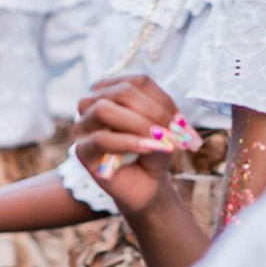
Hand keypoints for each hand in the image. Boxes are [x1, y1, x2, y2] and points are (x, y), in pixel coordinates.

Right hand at [72, 74, 195, 212]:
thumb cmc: (153, 151)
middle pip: (121, 91)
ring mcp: (83, 126)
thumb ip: (165, 119)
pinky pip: (101, 139)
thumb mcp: (165, 128)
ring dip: (139, 124)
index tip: (183, 122)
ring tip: (162, 140)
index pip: (137, 82)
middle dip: (154, 111)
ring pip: (104, 110)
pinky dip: (129, 142)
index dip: (164, 100)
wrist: (145, 184)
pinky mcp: (82, 150)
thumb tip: (171, 121)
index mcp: (111, 90)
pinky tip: (149, 148)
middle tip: (176, 132)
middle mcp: (91, 103)